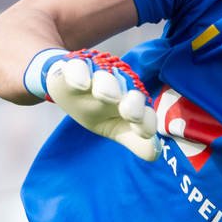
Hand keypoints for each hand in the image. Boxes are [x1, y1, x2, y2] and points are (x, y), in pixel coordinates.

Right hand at [25, 48, 158, 160]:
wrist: (67, 85)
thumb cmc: (95, 109)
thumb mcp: (114, 128)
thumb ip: (135, 140)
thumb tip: (154, 154)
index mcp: (130, 103)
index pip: (145, 111)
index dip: (147, 122)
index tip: (145, 134)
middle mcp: (118, 86)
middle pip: (129, 91)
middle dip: (132, 103)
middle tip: (132, 115)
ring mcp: (96, 75)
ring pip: (105, 77)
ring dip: (107, 87)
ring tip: (106, 96)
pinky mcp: (73, 67)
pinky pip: (77, 67)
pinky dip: (79, 74)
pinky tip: (81, 84)